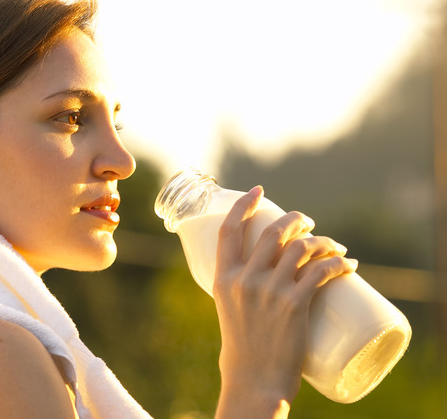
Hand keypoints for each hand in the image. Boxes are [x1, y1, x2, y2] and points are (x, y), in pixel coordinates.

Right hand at [213, 186, 357, 417]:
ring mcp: (270, 291)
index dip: (243, 206)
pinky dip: (339, 263)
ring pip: (301, 247)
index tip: (258, 191)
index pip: (229, 231)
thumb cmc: (243, 350)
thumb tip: (265, 272)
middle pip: (273, 232)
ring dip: (321, 240)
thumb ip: (241, 288)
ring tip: (333, 245)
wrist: (254, 381)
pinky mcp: (295, 305)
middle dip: (295, 220)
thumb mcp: (229, 311)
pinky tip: (349, 264)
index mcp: (223, 279)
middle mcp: (244, 280)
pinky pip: (322, 271)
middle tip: (307, 222)